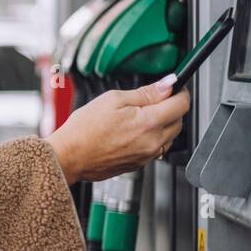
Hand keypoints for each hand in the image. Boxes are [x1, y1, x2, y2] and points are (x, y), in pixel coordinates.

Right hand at [46, 74, 190, 183]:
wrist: (68, 157)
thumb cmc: (84, 129)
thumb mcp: (113, 99)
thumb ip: (145, 93)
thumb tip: (167, 85)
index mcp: (149, 122)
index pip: (182, 104)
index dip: (180, 91)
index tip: (172, 87)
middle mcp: (153, 142)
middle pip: (179, 121)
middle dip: (171, 107)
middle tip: (152, 100)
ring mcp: (147, 156)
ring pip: (169, 137)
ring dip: (163, 124)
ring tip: (139, 117)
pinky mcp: (139, 165)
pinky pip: (156, 149)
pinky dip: (152, 138)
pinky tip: (132, 132)